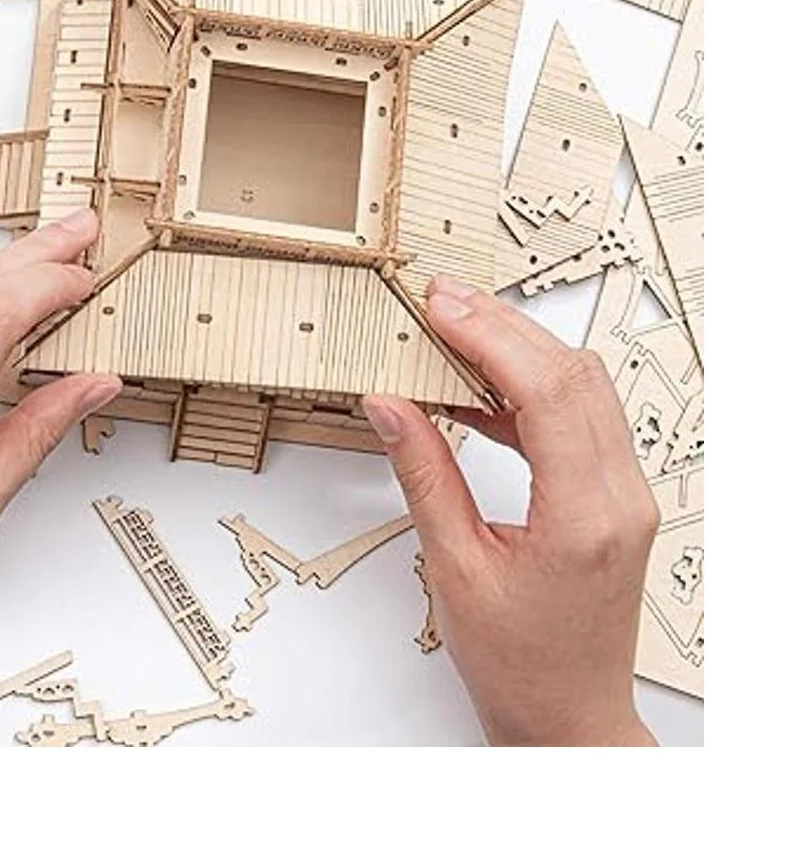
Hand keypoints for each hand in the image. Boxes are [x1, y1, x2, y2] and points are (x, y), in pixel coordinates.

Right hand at [363, 275, 659, 745]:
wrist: (568, 716)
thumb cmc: (520, 664)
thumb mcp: (455, 568)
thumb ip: (424, 475)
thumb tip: (392, 405)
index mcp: (585, 516)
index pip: (547, 392)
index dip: (490, 337)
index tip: (441, 306)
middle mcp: (619, 497)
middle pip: (572, 375)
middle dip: (502, 327)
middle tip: (442, 300)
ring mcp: (624, 494)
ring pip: (581, 388)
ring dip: (518, 351)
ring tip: (453, 331)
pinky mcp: (612, 496)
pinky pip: (576, 418)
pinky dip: (527, 391)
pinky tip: (477, 389)